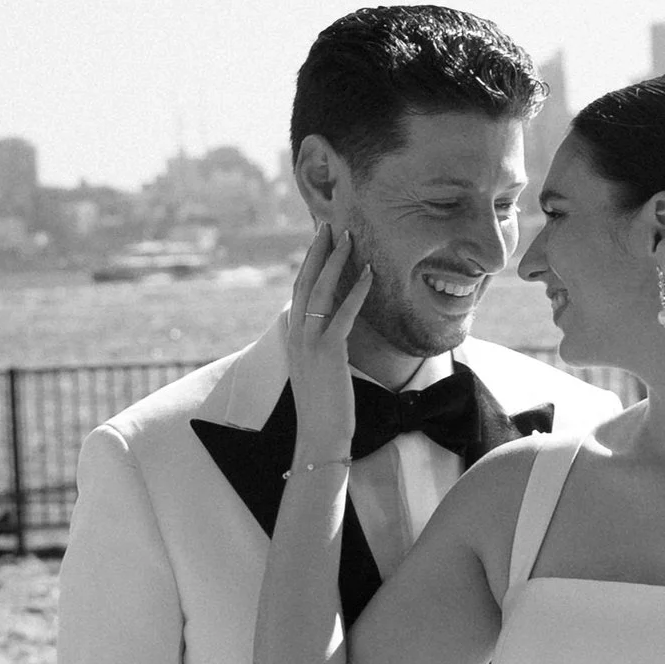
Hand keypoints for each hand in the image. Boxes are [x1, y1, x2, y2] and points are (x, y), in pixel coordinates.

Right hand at [288, 219, 370, 464]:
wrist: (319, 438)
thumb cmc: (324, 410)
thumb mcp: (318, 373)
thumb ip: (321, 350)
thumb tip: (334, 334)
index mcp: (295, 339)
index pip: (300, 292)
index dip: (309, 264)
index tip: (319, 241)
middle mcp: (298, 336)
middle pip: (305, 283)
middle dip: (317, 252)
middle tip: (329, 225)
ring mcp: (310, 344)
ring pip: (320, 292)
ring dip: (335, 262)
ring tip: (348, 238)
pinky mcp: (328, 354)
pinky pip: (343, 315)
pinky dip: (356, 292)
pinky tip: (369, 274)